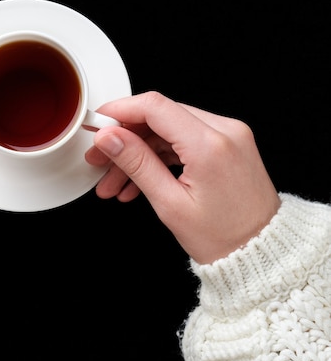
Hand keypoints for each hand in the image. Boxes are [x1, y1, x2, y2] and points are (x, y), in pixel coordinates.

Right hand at [85, 91, 280, 263]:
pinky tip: (138, 182)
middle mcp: (224, 131)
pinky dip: (158, 157)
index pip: (154, 107)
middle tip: (99, 159)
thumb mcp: (169, 203)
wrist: (263, 253)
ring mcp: (228, 136)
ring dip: (138, 153)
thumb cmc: (224, 238)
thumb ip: (136, 163)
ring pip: (167, 131)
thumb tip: (108, 138)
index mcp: (210, 144)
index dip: (119, 111)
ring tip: (114, 182)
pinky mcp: (227, 144)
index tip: (97, 122)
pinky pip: (183, 141)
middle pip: (159, 117)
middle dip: (124, 138)